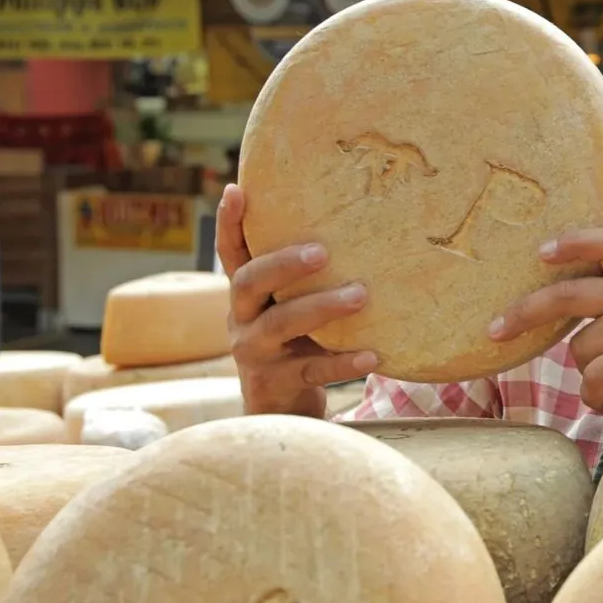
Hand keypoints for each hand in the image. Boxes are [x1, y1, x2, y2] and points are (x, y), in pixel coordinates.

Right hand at [217, 184, 378, 416]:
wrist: (282, 412)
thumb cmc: (296, 345)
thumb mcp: (289, 309)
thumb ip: (301, 280)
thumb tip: (349, 229)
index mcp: (245, 296)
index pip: (231, 254)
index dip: (229, 224)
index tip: (236, 190)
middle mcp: (242, 320)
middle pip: (250, 283)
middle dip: (283, 264)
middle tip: (323, 251)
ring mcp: (255, 353)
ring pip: (281, 323)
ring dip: (322, 307)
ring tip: (361, 295)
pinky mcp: (278, 384)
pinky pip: (311, 370)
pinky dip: (343, 363)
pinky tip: (373, 356)